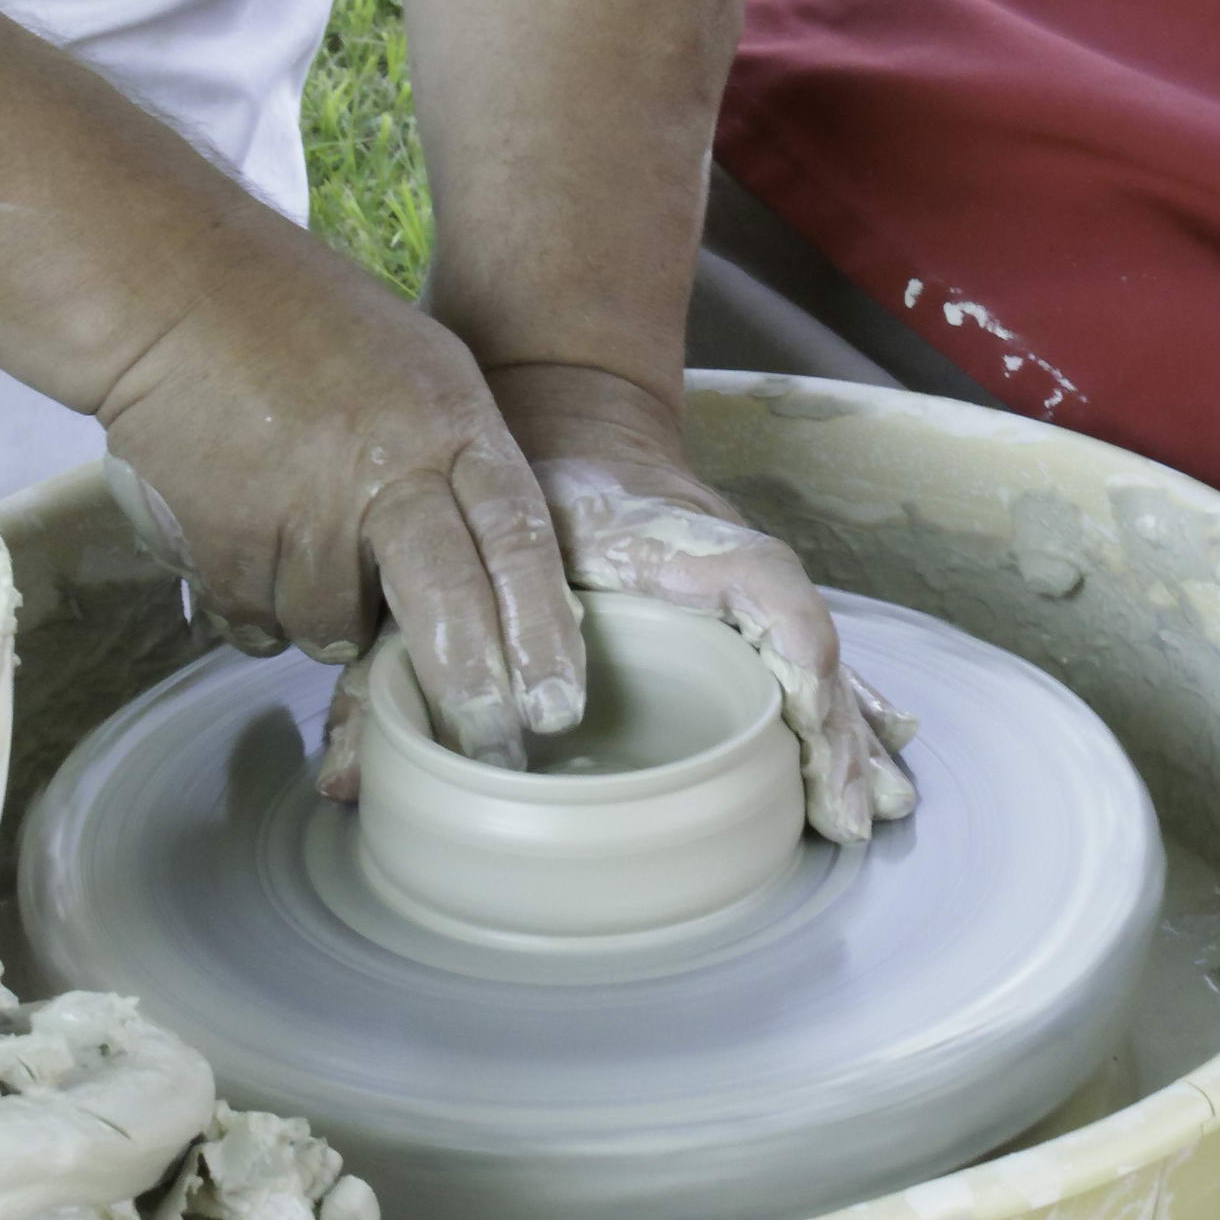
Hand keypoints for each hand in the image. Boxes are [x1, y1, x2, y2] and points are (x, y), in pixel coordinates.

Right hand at [97, 222, 583, 767]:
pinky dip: (258, 604)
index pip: (518, 538)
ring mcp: (304, 513)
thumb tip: (480, 558)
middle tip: (488, 747)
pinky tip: (248, 540)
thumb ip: (452, 457)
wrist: (172, 292)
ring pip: (337, 628)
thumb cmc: (301, 320)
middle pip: (446, 605)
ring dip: (330, 618)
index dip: (544, 628)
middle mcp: (387, 472)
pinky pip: (260, 621)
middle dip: (470, 691)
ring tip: (303, 541)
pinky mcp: (228, 545)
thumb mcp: (415, 365)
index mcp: (450, 420)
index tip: (559, 704)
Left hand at [318, 365, 917, 846]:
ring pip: (813, 659)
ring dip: (846, 735)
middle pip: (804, 642)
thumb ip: (394, 665)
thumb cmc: (498, 485)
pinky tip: (876, 769)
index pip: (758, 584)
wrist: (559, 403)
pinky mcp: (736, 610)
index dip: (791, 654)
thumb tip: (343, 784)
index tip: (805, 719)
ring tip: (874, 812)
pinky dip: (839, 713)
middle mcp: (719, 561)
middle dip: (832, 729)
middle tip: (848, 816)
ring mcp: (737, 585)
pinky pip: (803, 662)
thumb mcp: (445, 558)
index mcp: (662, 538)